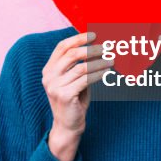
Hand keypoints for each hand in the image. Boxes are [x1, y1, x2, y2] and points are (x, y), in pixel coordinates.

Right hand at [41, 31, 112, 160]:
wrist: (68, 126)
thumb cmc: (75, 100)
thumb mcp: (75, 80)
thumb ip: (80, 65)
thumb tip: (97, 47)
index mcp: (48, 69)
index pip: (61, 47)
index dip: (77, 38)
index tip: (93, 34)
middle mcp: (48, 76)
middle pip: (71, 54)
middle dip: (90, 48)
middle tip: (106, 47)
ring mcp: (54, 86)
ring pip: (81, 67)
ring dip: (98, 62)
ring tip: (111, 60)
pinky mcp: (64, 95)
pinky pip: (85, 80)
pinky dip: (98, 74)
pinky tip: (106, 72)